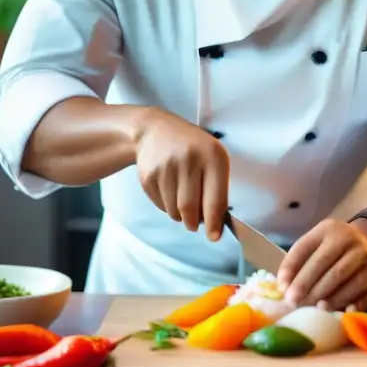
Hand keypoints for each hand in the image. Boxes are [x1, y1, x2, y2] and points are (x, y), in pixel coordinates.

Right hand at [134, 107, 230, 240]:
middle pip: (191, 209)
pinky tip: (169, 188)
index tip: (214, 237)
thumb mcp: (213, 157)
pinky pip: (160, 205)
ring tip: (182, 196)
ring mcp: (166, 167)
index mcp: (213, 156)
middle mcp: (189, 160)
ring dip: (180, 214)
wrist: (155, 130)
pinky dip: (167, 205)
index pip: (215, 199)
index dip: (214, 223)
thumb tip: (215, 224)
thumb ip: (218, 188)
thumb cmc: (193, 148)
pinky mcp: (148, 176)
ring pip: (174, 211)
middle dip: (194, 222)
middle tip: (195, 222)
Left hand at [277, 219, 366, 310]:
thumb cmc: (333, 248)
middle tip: (299, 306)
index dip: (298, 275)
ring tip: (319, 309)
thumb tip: (283, 287)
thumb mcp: (314, 244)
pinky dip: (356, 304)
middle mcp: (354, 240)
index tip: (287, 294)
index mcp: (331, 230)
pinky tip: (344, 311)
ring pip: (351, 283)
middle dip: (313, 290)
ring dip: (334, 299)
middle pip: (332, 271)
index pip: (312, 252)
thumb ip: (296, 261)